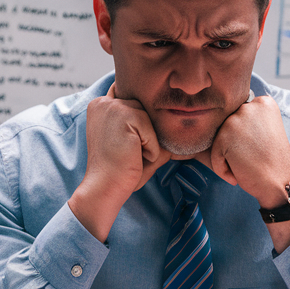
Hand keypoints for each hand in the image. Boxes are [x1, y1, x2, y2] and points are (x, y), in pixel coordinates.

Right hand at [70, 85, 171, 241]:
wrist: (105, 187)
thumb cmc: (118, 169)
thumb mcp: (133, 144)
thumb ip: (151, 129)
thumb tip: (189, 137)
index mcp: (100, 106)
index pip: (132, 102)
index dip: (139, 122)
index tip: (133, 144)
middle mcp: (103, 102)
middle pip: (144, 109)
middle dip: (145, 132)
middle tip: (129, 153)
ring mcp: (113, 107)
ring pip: (150, 119)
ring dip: (148, 141)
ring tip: (130, 155)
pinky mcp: (126, 116)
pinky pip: (153, 132)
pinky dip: (151, 149)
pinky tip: (133, 158)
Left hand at [205, 95, 289, 207]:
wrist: (281, 182)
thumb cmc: (273, 163)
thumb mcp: (265, 132)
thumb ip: (248, 122)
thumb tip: (224, 123)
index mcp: (264, 103)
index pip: (240, 117)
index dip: (246, 139)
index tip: (259, 150)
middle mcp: (250, 106)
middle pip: (228, 126)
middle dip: (236, 146)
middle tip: (253, 160)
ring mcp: (236, 119)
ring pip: (219, 140)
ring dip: (229, 157)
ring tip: (247, 167)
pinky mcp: (224, 135)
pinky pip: (214, 153)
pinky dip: (222, 168)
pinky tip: (238, 174)